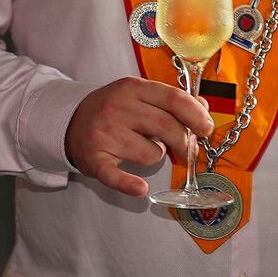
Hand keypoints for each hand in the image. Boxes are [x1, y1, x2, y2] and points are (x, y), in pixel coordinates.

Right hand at [64, 76, 212, 197]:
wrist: (70, 122)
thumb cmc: (112, 109)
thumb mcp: (138, 94)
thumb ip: (170, 100)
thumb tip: (204, 107)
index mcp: (131, 88)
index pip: (173, 99)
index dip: (196, 115)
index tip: (207, 127)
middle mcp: (117, 108)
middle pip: (166, 126)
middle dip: (184, 141)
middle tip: (189, 149)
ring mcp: (105, 134)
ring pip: (150, 153)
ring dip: (157, 155)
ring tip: (145, 148)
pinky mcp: (95, 159)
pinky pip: (116, 176)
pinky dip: (130, 184)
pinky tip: (141, 188)